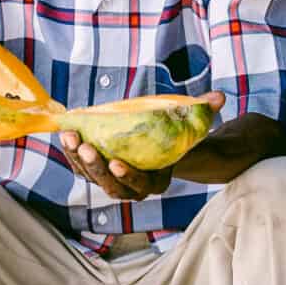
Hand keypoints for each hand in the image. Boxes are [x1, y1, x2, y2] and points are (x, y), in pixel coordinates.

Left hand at [62, 90, 224, 201]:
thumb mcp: (190, 124)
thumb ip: (203, 112)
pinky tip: (66, 135)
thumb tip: (219, 97)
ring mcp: (112, 181)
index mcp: (157, 181)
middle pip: (112, 187)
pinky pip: (81, 166)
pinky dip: (71, 153)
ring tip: (70, 137)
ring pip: (92, 178)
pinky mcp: (96, 171)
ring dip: (78, 159)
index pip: (142, 185)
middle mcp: (133, 188)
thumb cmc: (174, 135)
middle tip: (88, 146)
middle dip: (97, 168)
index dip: (129, 177)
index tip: (118, 163)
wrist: (159, 144)